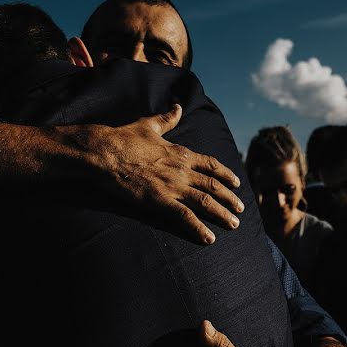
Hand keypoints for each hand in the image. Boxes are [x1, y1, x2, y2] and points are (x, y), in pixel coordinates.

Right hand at [69, 105, 243, 244]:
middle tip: (240, 209)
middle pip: (213, 186)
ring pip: (206, 202)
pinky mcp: (160, 201)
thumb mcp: (148, 125)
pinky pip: (185, 217)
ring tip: (234, 224)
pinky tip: (209, 239)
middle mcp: (182, 170)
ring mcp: (173, 187)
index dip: (226, 174)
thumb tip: (178, 107)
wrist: (105, 153)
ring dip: (222, 214)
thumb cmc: (123, 138)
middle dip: (230, 198)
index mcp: (181, 153)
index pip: (211, 164)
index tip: (236, 183)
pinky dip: (199, 229)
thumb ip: (167, 119)